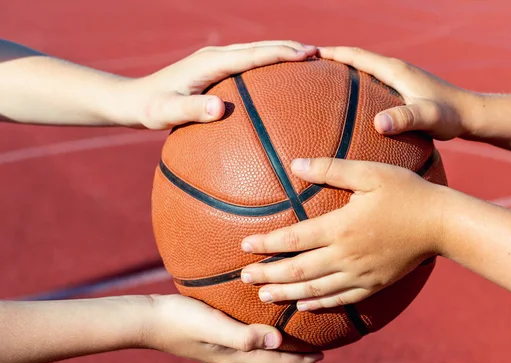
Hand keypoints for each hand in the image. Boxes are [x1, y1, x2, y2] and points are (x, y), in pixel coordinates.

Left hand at [118, 41, 316, 128]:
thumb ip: (191, 111)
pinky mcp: (216, 69)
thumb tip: (219, 108)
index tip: (309, 55)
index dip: (282, 54)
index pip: (254, 55)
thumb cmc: (150, 109)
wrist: (133, 100)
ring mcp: (216, 61)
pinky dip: (270, 63)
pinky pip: (250, 62)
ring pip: (257, 52)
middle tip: (322, 54)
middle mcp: (216, 56)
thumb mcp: (166, 113)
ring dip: (283, 52)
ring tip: (310, 59)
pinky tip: (280, 76)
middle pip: (261, 47)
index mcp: (210, 62)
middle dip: (291, 48)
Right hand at [143, 294, 322, 362]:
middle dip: (293, 357)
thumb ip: (245, 336)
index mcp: (235, 356)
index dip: (300, 361)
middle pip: (270, 360)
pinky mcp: (211, 338)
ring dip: (278, 348)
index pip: (275, 362)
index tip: (323, 356)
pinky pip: (245, 341)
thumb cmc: (180, 320)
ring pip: (258, 352)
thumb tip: (278, 341)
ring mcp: (219, 349)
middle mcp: (230, 356)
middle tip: (316, 350)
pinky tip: (259, 326)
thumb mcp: (214, 326)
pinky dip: (260, 338)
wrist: (146, 320)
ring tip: (294, 339)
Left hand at [239, 158, 447, 310]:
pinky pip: (341, 299)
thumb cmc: (406, 192)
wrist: (441, 224)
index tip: (244, 245)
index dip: (266, 243)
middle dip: (268, 275)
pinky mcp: (373, 284)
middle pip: (298, 270)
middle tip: (243, 278)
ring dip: (286, 294)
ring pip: (315, 290)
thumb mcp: (370, 173)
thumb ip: (331, 169)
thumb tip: (294, 164)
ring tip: (264, 297)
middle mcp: (345, 255)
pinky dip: (319, 304)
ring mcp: (359, 274)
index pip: (293, 239)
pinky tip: (304, 306)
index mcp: (341, 228)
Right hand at [318, 46, 478, 139]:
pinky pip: (371, 84)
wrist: (471, 115)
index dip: (331, 54)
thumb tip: (378, 124)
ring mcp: (398, 79)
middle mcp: (394, 70)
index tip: (308, 54)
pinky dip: (355, 86)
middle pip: (356, 59)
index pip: (356, 56)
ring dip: (342, 72)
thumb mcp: (427, 117)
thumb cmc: (450, 117)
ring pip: (363, 71)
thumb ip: (405, 119)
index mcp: (394, 70)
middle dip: (331, 60)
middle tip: (307, 65)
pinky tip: (349, 102)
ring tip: (321, 81)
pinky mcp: (401, 90)